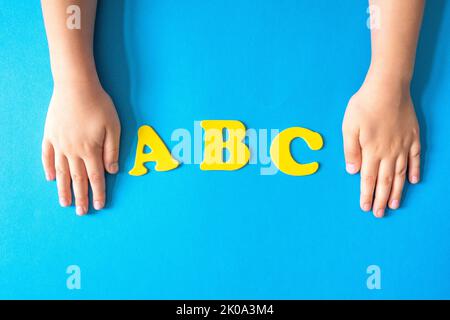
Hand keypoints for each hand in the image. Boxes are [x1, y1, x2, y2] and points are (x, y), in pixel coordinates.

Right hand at [42, 80, 120, 214]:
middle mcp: (73, 150)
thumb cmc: (99, 105)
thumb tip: (112, 171)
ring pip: (61, 172)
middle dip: (81, 197)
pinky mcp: (50, 135)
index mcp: (91, 150)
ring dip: (63, 189)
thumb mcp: (113, 127)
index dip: (98, 193)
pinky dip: (49, 168)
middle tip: (82, 212)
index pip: (96, 177)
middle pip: (77, 179)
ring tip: (65, 203)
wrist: (75, 86)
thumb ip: (112, 150)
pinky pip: (47, 156)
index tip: (99, 206)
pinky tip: (51, 178)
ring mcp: (59, 143)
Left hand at [342, 71, 420, 217]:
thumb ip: (351, 151)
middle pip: (384, 180)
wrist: (387, 87)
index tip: (365, 207)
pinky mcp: (413, 136)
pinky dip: (414, 170)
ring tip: (395, 204)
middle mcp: (388, 152)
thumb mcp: (349, 128)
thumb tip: (352, 171)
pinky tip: (414, 180)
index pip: (368, 179)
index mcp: (371, 151)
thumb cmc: (364, 106)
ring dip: (397, 190)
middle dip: (380, 199)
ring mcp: (402, 145)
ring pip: (400, 173)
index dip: (366, 194)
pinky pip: (415, 158)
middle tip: (379, 213)